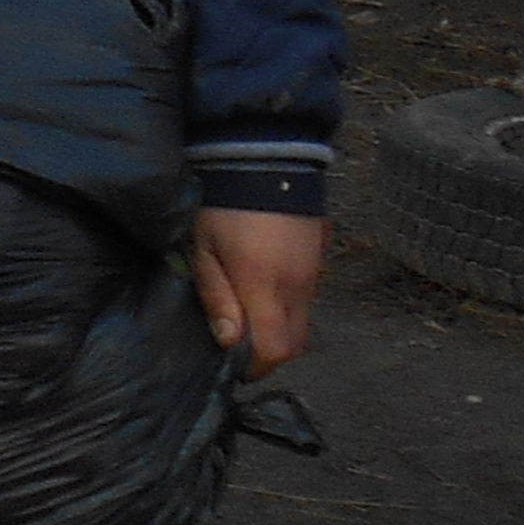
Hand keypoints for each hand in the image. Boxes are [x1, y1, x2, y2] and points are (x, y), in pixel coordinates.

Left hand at [191, 207, 326, 378]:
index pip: (275, 350)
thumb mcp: (203, 249)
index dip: (255, 366)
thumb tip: (229, 342)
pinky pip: (307, 298)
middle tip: (239, 342)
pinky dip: (288, 306)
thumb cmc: (223, 204)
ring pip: (303, 322)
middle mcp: (297, 285)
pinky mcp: (319, 258)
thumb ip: (217, 297)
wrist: (264, 158)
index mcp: (266, 285)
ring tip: (247, 312)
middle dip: (269, 353)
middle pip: (295, 343)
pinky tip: (263, 287)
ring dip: (279, 328)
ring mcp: (314, 272)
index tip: (234, 365)